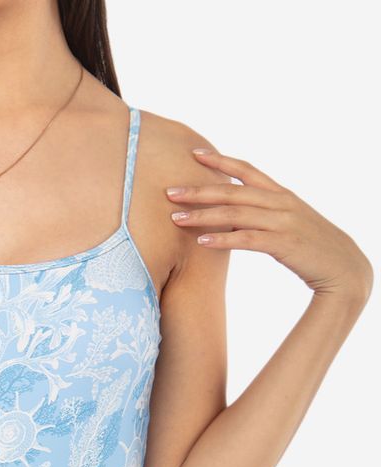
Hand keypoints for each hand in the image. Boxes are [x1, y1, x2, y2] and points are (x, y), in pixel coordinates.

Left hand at [166, 149, 372, 302]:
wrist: (343, 267)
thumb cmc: (310, 246)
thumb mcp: (286, 222)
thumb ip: (262, 214)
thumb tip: (230, 215)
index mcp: (281, 194)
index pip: (247, 170)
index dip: (220, 160)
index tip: (194, 153)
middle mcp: (281, 203)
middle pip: (233, 191)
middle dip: (199, 190)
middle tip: (169, 192)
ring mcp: (283, 222)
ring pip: (236, 213)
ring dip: (203, 215)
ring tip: (175, 218)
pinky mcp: (283, 244)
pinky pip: (247, 239)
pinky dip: (223, 239)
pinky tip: (201, 242)